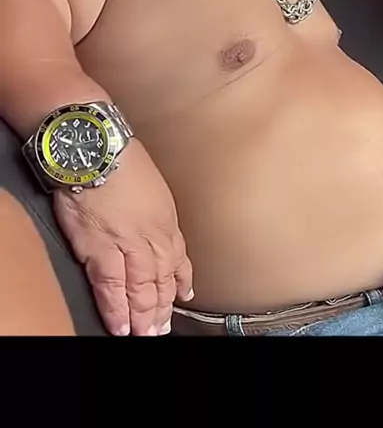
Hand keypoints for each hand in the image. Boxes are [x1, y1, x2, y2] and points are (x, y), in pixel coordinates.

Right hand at [54, 138, 192, 335]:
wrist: (99, 150)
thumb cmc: (122, 160)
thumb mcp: (153, 186)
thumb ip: (156, 211)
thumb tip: (155, 222)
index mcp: (165, 221)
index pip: (177, 260)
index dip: (180, 282)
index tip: (182, 297)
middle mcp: (152, 237)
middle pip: (161, 281)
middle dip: (163, 308)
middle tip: (161, 329)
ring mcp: (128, 245)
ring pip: (141, 289)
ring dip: (144, 315)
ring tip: (145, 334)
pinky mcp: (100, 249)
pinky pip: (112, 286)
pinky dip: (118, 308)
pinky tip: (121, 325)